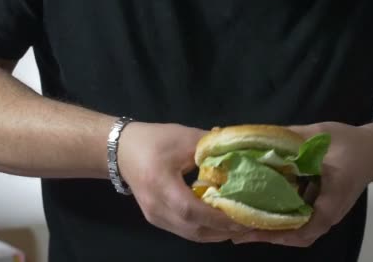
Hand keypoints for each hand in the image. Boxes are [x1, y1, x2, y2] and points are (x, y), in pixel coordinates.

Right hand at [117, 122, 248, 242]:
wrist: (122, 150)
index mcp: (161, 184)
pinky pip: (185, 231)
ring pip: (191, 234)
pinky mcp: (156, 219)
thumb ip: (212, 146)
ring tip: (240, 224)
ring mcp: (155, 217)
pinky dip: (205, 230)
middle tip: (250, 221)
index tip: (243, 214)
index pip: (192, 210)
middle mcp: (156, 207)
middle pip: (193, 229)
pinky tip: (221, 223)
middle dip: (224, 229)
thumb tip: (240, 150)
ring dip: (217, 233)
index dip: (218, 217)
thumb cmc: (154, 141)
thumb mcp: (185, 137)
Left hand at [232, 122, 372, 246]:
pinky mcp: (322, 206)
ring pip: (299, 231)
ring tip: (244, 227)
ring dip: (273, 230)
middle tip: (239, 232)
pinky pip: (302, 220)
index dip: (279, 231)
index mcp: (331, 200)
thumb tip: (259, 134)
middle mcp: (327, 212)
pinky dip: (282, 220)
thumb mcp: (321, 136)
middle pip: (298, 235)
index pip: (306, 228)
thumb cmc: (351, 146)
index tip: (254, 230)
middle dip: (268, 234)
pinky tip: (261, 211)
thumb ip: (291, 136)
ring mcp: (325, 212)